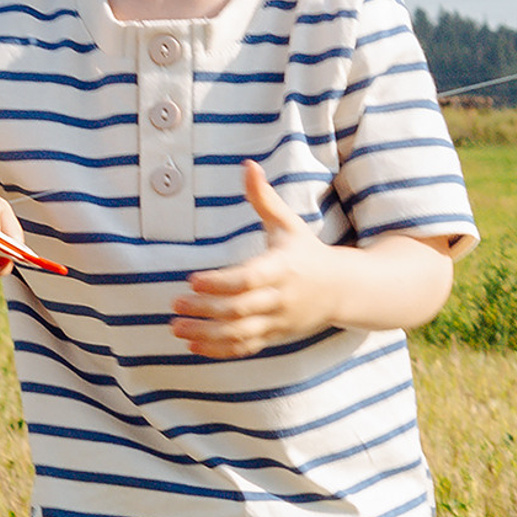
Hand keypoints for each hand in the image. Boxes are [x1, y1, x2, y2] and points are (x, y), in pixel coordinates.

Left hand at [171, 160, 336, 357]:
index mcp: (282, 268)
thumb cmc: (307, 251)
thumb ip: (265, 198)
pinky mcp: (274, 336)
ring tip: (176, 328)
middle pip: (239, 309)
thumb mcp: (289, 224)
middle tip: (174, 304)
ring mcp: (278, 321)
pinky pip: (245, 348)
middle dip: (205, 310)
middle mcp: (280, 298)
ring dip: (206, 335)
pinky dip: (219, 350)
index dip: (220, 283)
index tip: (192, 280)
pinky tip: (193, 346)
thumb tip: (248, 166)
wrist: (342, 289)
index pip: (248, 279)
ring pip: (239, 334)